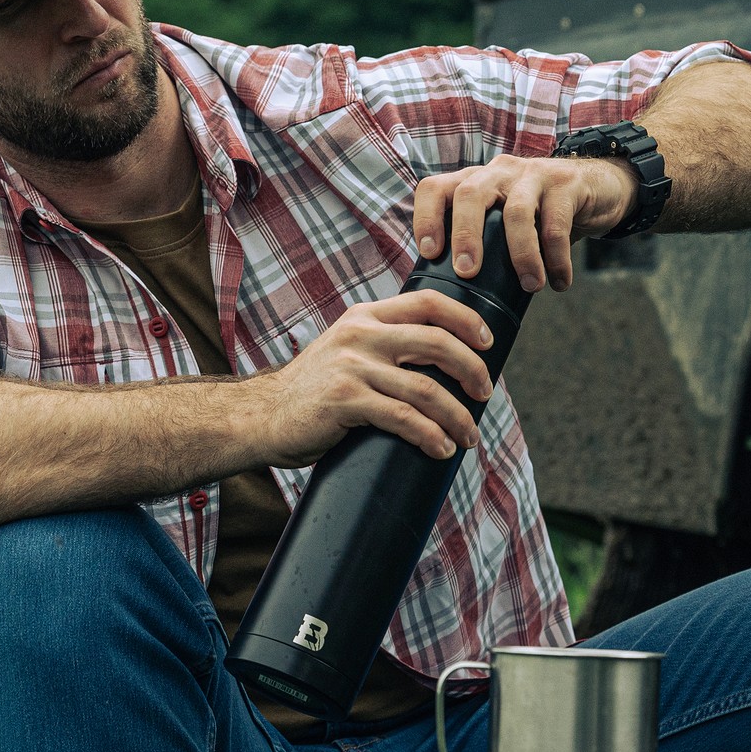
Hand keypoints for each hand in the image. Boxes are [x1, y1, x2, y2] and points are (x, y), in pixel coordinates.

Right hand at [248, 290, 495, 467]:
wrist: (263, 417)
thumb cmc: (314, 391)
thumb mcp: (348, 350)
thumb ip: (383, 344)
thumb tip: (442, 356)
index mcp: (365, 317)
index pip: (428, 302)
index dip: (466, 319)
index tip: (487, 343)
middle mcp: (360, 335)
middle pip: (436, 342)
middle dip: (471, 370)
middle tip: (484, 394)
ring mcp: (352, 367)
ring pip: (425, 389)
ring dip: (457, 416)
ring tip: (468, 437)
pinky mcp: (344, 400)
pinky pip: (403, 418)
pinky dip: (430, 435)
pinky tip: (441, 448)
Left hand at [412, 154, 637, 291]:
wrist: (598, 186)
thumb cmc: (540, 214)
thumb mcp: (505, 219)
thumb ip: (484, 241)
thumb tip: (456, 295)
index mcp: (475, 181)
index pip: (436, 188)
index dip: (426, 217)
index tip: (428, 253)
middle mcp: (499, 171)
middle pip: (470, 194)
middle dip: (466, 236)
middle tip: (468, 273)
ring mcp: (532, 174)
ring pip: (516, 211)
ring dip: (521, 255)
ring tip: (531, 286)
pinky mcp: (565, 184)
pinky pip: (556, 224)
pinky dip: (557, 258)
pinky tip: (560, 283)